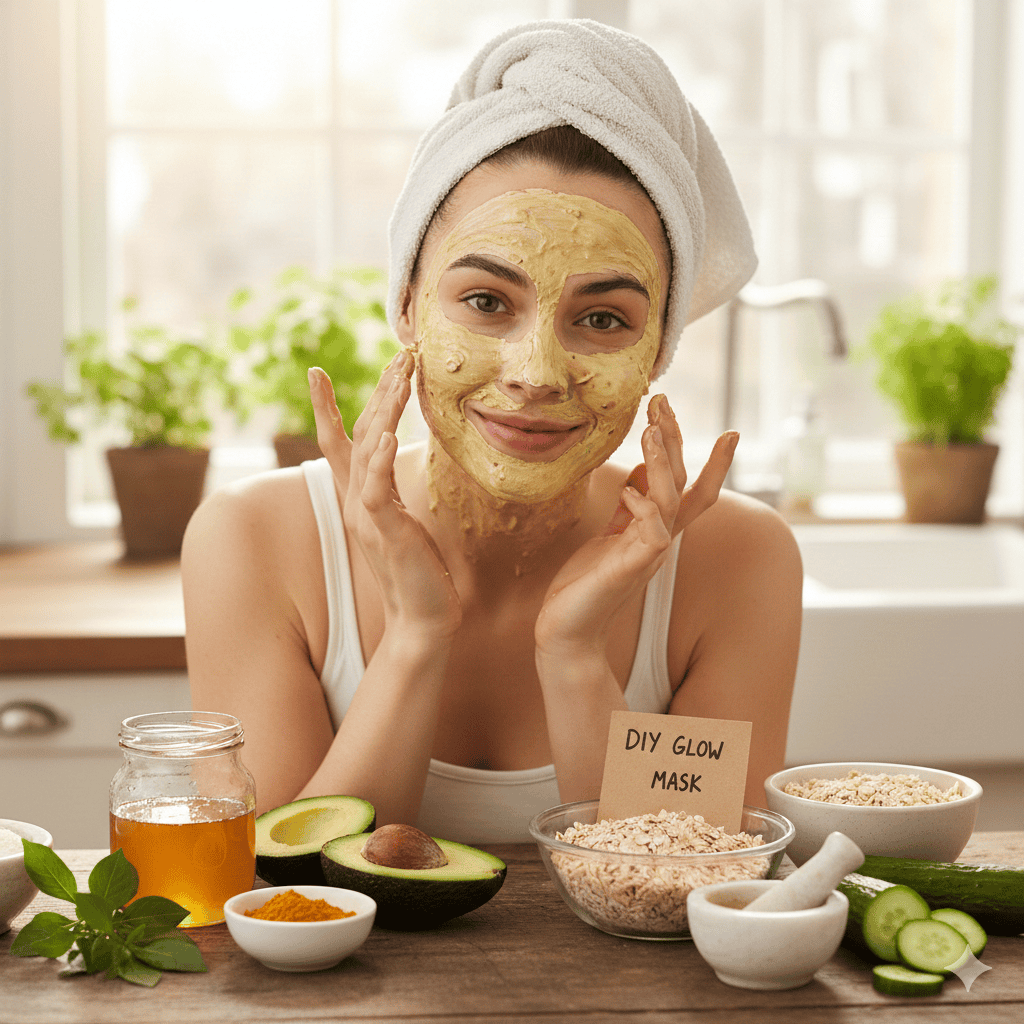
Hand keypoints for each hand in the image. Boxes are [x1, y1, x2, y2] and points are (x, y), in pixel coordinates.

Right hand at [309, 353, 460, 641]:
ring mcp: (367, 515)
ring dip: (384, 410)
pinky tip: (387, 434)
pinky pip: (377, 489)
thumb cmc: (419, 572)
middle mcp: (358, 501)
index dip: (326, 408)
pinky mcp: (384, 531)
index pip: (340, 444)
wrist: (423, 619)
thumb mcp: (404, 522)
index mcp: (362, 497)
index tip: (314, 372)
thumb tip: (396, 463)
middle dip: (378, 392)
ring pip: (367, 452)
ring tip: (400, 375)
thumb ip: (393, 493)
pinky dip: (379, 459)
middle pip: (359, 435)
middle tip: (399, 354)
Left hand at [534, 395, 736, 659]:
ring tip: (649, 430)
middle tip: (662, 403)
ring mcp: (648, 554)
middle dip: (675, 441)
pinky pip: (652, 532)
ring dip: (662, 463)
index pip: (693, 492)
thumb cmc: (584, 585)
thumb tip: (641, 473)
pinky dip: (643, 506)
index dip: (713, 464)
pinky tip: (630, 488)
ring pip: (670, 501)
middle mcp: (659, 541)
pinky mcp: (632, 567)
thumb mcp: (608, 537)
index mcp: (655, 531)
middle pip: (683, 484)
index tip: (732, 433)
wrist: (567, 630)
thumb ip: (628, 509)